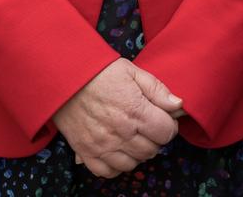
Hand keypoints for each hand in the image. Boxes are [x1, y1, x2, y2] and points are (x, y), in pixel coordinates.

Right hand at [52, 58, 183, 178]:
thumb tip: (179, 105)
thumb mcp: (131, 71)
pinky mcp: (86, 152)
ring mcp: (103, 145)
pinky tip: (116, 149)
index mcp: (135, 110)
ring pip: (133, 164)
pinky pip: (108, 172)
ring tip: (130, 136)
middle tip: (145, 124)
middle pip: (151, 150)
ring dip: (136, 152)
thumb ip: (157, 89)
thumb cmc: (99, 71)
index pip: (166, 132)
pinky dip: (115, 165)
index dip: (167, 125)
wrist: (64, 75)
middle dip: (153, 138)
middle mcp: (121, 132)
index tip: (161, 118)